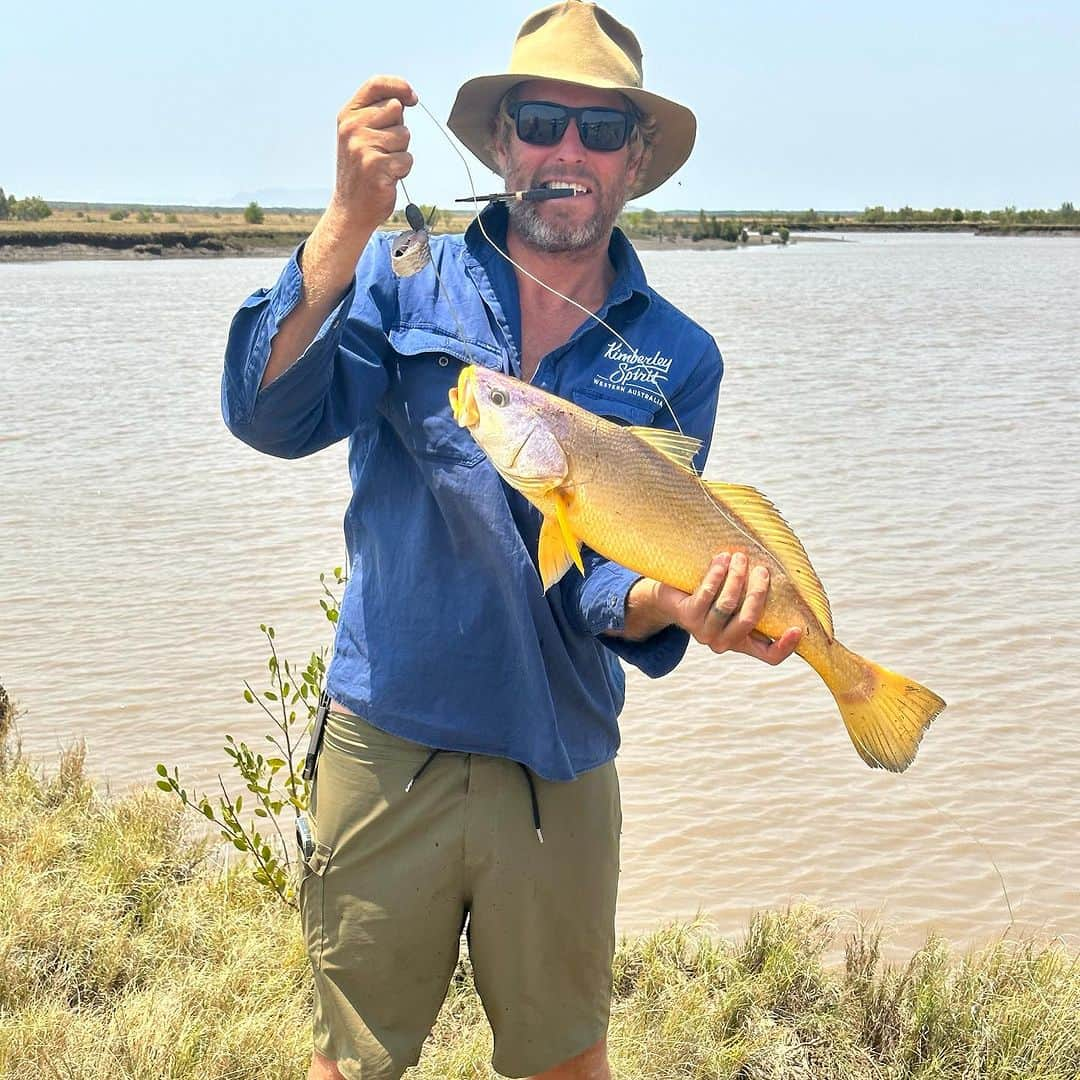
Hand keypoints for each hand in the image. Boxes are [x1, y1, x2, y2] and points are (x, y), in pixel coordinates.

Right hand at [329, 75, 417, 232]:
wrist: (350, 208)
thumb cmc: (361, 170)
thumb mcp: (360, 135)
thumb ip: (378, 114)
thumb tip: (406, 99)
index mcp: (347, 115)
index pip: (375, 85)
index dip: (398, 86)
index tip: (412, 97)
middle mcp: (351, 128)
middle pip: (395, 109)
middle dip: (398, 129)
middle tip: (384, 150)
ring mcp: (362, 147)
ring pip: (404, 135)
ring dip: (401, 152)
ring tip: (384, 165)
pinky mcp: (376, 166)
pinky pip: (406, 158)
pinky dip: (403, 170)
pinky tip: (387, 177)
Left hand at [653, 552, 801, 664]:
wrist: (671, 597)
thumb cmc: (711, 596)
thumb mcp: (737, 601)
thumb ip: (755, 598)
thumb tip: (783, 578)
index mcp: (742, 642)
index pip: (769, 656)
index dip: (785, 647)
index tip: (798, 628)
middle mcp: (723, 642)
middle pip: (748, 620)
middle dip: (757, 592)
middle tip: (762, 569)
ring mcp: (703, 632)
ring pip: (727, 604)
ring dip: (736, 577)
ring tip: (739, 557)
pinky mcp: (687, 617)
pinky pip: (706, 594)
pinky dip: (716, 575)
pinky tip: (721, 559)